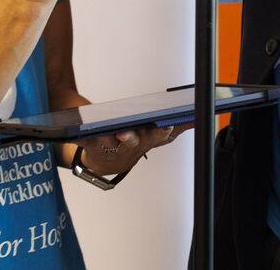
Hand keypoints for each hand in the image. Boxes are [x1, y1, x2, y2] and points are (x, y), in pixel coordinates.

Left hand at [75, 124, 189, 176]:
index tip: (167, 125)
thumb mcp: (156, 135)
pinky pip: (85, 140)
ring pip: (109, 142)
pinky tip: (80, 130)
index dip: (162, 132)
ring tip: (108, 131)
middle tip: (128, 131)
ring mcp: (109, 147)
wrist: (104, 162)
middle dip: (132, 137)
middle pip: (132, 141)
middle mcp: (128, 147)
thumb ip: (178, 126)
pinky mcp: (90, 144)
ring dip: (108, 138)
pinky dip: (83, 137)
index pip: (157, 136)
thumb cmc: (131, 142)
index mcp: (145, 140)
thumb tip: (199, 116)